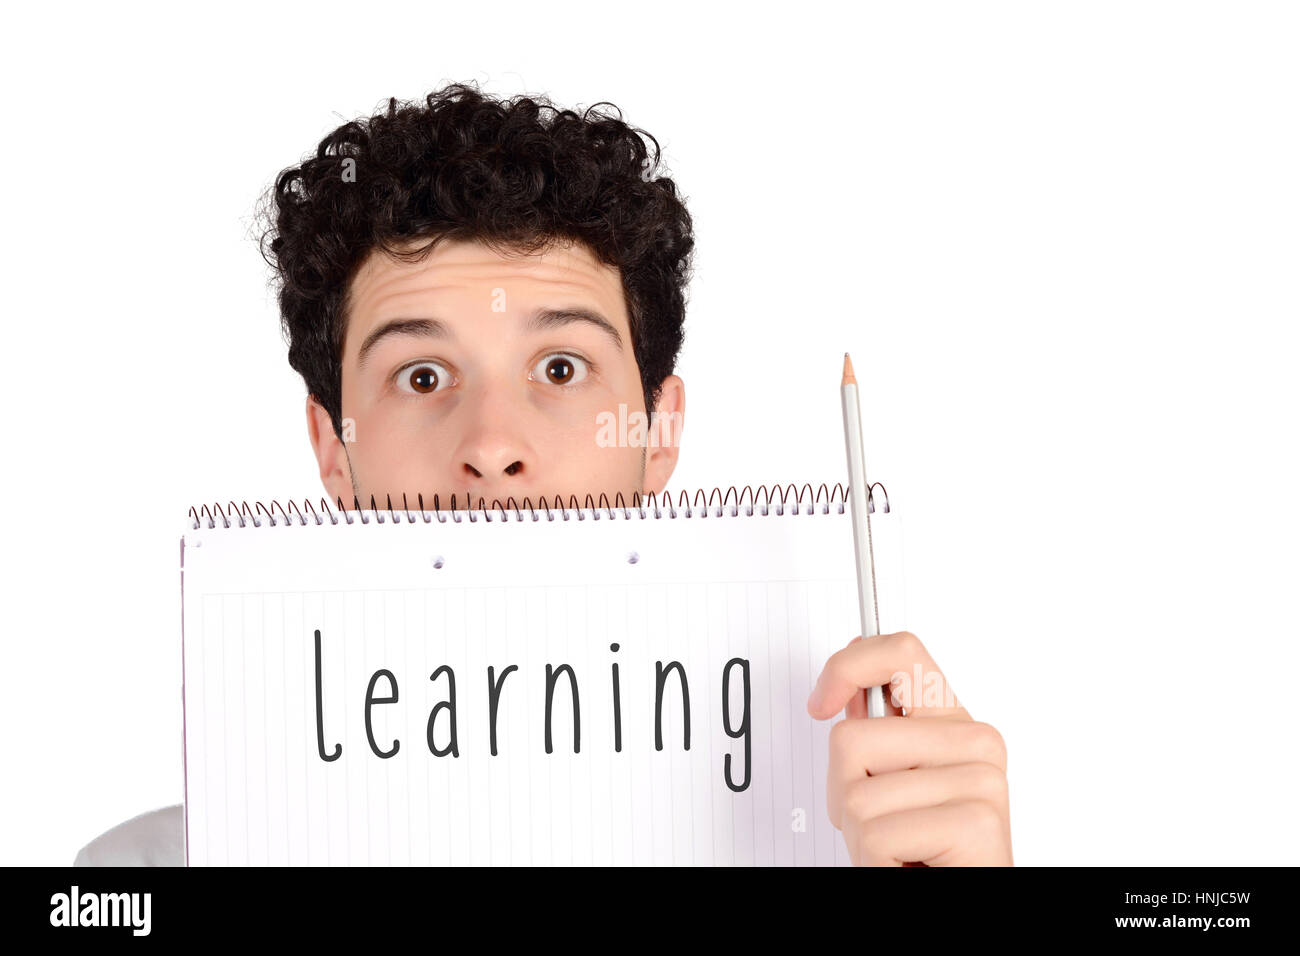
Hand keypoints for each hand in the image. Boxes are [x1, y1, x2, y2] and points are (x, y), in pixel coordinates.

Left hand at [806, 630, 1012, 865]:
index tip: (821, 702)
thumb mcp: (893, 784)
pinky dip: (874, 863)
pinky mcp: (976, 822)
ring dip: (860, 839)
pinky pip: (877, 835)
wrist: (968, 903)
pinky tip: (907, 866)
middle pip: (851, 739)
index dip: (846, 667)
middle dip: (843, 795)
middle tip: (880, 826)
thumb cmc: (928, 851)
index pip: (901, 654)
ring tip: (898, 851)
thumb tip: (844, 686)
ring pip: (856, 796)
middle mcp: (975, 742)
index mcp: (954, 723)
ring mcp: (979, 779)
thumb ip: (877, 735)